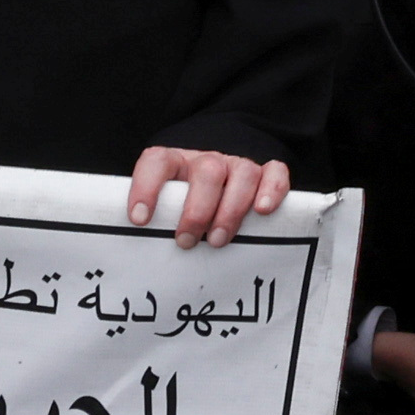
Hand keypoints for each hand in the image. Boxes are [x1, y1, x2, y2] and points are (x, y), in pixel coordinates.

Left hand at [124, 146, 284, 247]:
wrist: (221, 177)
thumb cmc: (187, 204)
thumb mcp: (168, 206)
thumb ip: (158, 219)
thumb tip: (140, 253)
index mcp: (177, 163)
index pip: (159, 162)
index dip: (147, 187)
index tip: (139, 219)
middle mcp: (209, 161)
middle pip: (208, 170)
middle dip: (197, 210)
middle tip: (186, 241)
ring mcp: (238, 165)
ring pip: (243, 173)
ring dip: (231, 209)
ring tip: (217, 240)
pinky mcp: (266, 173)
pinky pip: (275, 173)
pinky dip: (271, 190)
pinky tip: (262, 211)